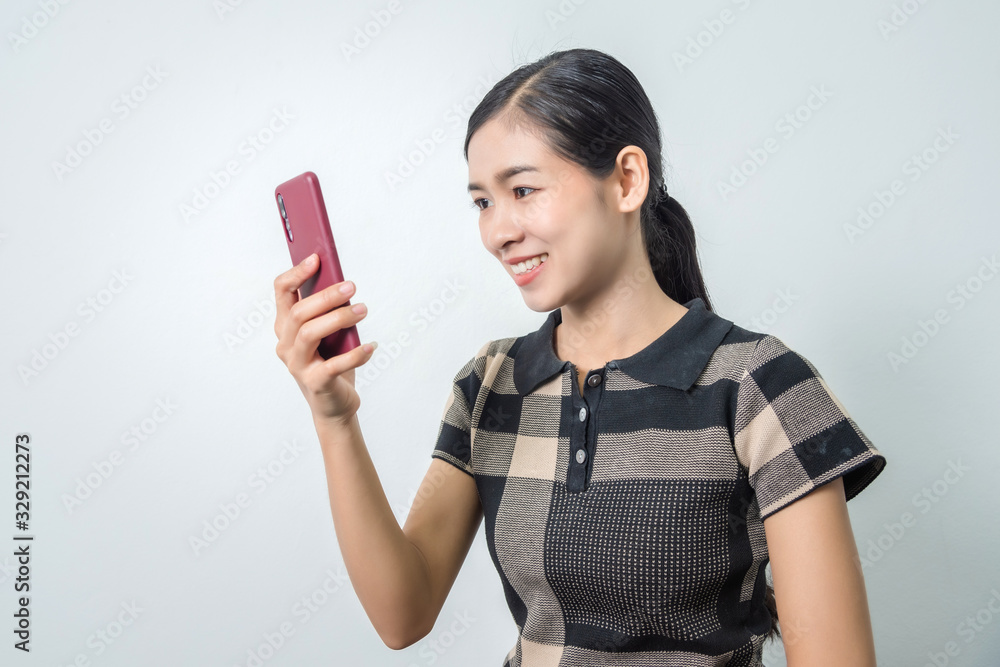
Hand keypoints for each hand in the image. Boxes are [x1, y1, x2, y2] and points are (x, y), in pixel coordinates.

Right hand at [273, 253, 375, 424]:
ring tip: (363, 311)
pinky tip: (371, 346)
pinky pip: (334, 365)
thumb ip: (328, 312)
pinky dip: (356, 354)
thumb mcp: (328, 333)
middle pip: (299, 312)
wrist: (334, 405)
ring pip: (310, 333)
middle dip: (326, 296)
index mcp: (286, 327)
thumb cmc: (331, 361)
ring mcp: (298, 365)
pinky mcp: (315, 382)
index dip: (296, 274)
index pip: (281, 293)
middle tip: (352, 287)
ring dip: (339, 319)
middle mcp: (286, 344)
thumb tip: (344, 285)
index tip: (316, 259)